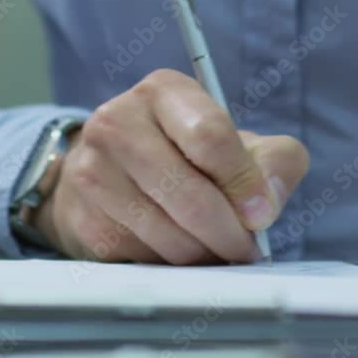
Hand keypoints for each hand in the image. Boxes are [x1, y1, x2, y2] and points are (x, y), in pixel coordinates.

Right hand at [37, 69, 308, 263]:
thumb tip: (266, 206)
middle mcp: (117, 122)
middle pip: (190, 195)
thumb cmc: (187, 155)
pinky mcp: (83, 217)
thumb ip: (275, 162)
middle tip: (246, 250)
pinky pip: (142, 257)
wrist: (108, 172)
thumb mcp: (238, 143)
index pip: (210, 136)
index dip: (243, 183)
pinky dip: (172, 265)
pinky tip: (178, 252)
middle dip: (229, 234)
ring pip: (167, 234)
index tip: (262, 215)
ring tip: (216, 251)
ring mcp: (92, 170)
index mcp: (164, 92)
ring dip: (203, 254)